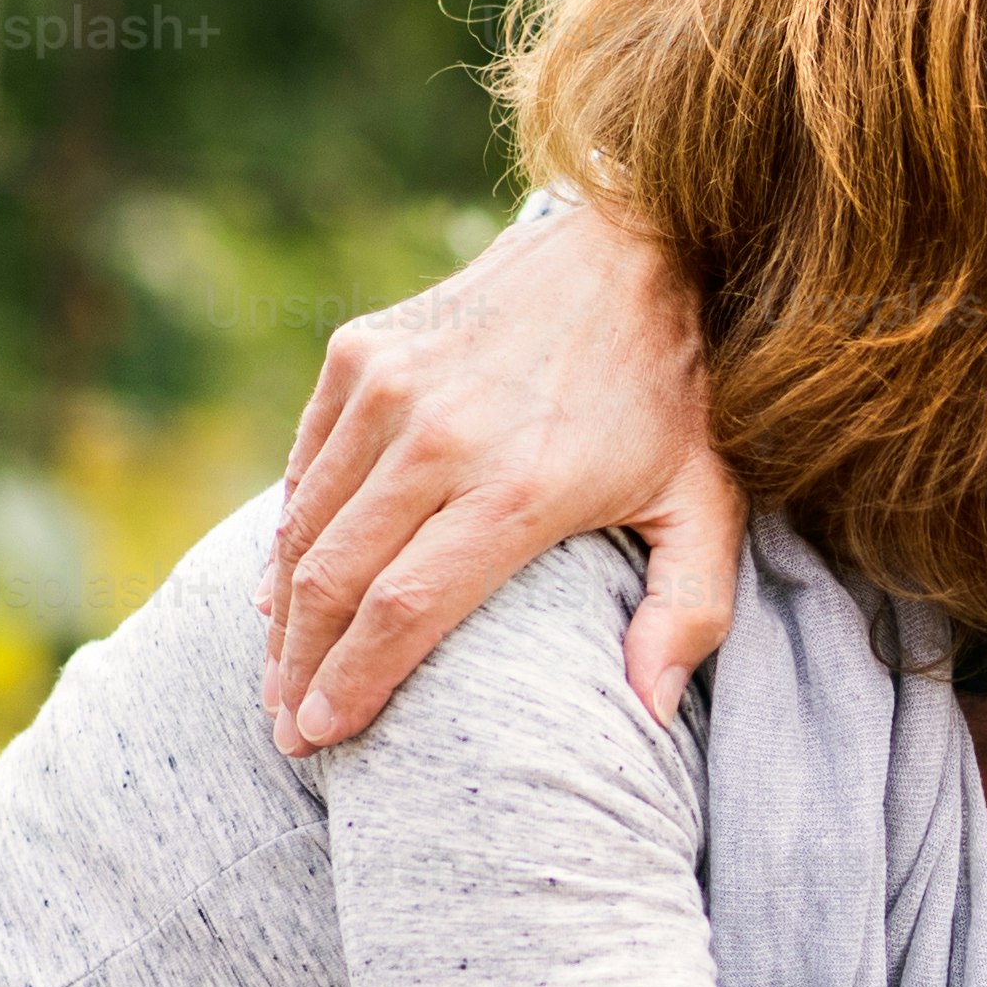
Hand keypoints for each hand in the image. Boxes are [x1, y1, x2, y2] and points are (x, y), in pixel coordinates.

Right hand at [265, 201, 740, 750]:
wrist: (633, 250)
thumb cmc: (673, 397)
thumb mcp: (708, 504)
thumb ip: (688, 613)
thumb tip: (650, 714)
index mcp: (520, 487)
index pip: (405, 610)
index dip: (354, 681)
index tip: (323, 736)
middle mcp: (441, 435)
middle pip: (336, 578)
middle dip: (300, 668)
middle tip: (288, 731)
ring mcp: (390, 386)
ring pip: (305, 525)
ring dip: (281, 611)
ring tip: (278, 676)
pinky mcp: (361, 351)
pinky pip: (307, 465)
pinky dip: (290, 532)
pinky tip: (284, 588)